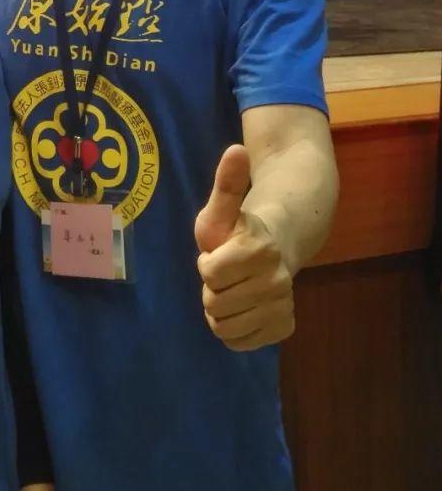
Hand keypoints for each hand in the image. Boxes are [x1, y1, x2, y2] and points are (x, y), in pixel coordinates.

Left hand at [194, 145, 294, 350]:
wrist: (274, 249)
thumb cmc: (237, 228)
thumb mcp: (222, 206)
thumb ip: (227, 182)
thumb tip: (236, 149)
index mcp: (259, 248)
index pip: (209, 273)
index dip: (207, 263)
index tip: (219, 252)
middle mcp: (278, 279)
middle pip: (215, 303)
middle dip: (213, 287)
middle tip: (226, 271)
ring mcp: (283, 306)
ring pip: (224, 326)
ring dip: (221, 309)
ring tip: (233, 288)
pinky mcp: (284, 328)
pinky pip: (239, 341)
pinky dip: (234, 329)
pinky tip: (243, 307)